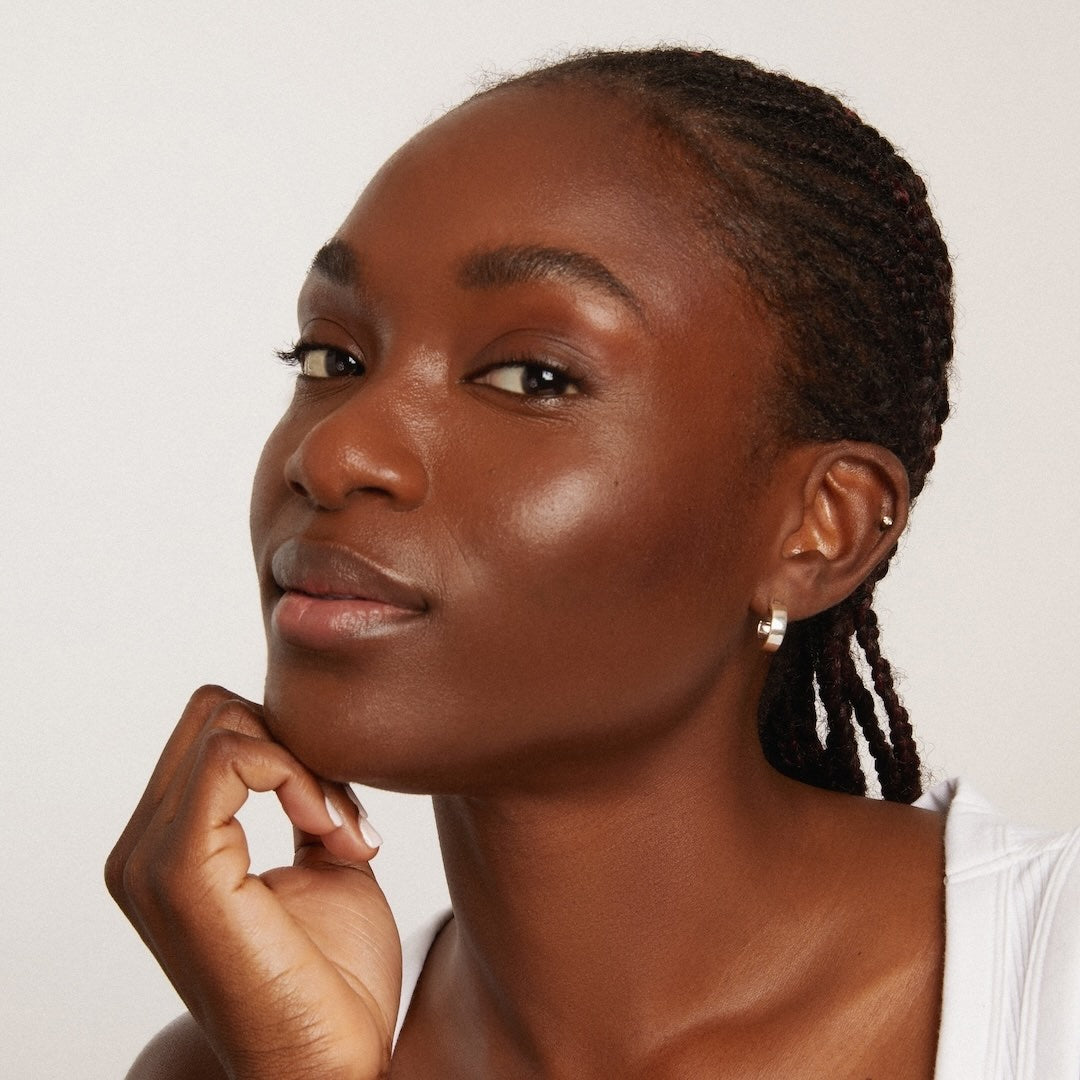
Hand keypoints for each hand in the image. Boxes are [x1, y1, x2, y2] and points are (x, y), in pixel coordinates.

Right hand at [106, 686, 400, 1079]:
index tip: (342, 813)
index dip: (290, 746)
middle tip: (340, 816)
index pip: (214, 728)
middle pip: (216, 711)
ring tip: (341, 831)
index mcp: (166, 847)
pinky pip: (232, 760)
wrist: (332, 1065)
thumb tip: (315, 740)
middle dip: (294, 745)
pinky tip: (332, 833)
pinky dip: (297, 778)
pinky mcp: (179, 872)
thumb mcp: (322, 864)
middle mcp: (142, 850)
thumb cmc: (334, 977)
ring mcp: (151, 860)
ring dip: (305, 766)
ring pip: (225, 725)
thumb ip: (305, 801)